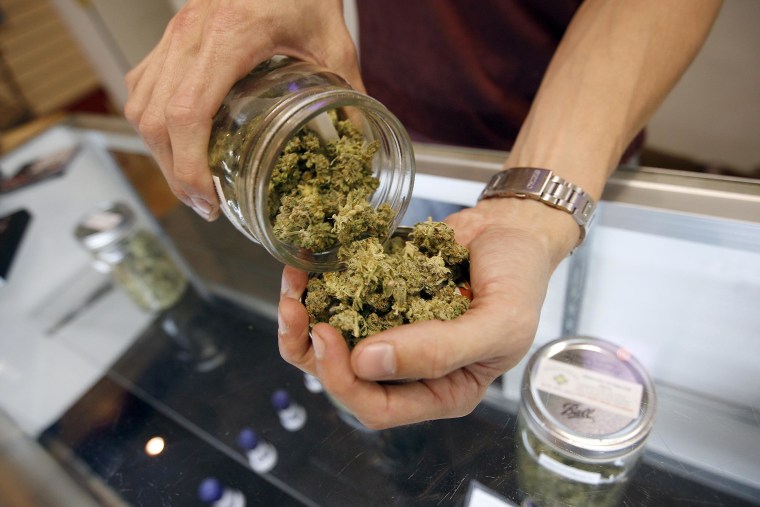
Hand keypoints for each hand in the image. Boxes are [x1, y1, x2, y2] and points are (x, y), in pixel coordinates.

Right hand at [124, 0, 361, 219]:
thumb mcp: (333, 39)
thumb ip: (347, 90)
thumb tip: (359, 140)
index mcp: (230, 36)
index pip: (188, 112)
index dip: (189, 165)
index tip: (207, 198)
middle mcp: (190, 34)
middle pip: (155, 119)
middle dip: (174, 171)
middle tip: (204, 204)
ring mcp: (175, 33)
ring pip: (139, 105)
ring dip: (159, 151)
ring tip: (190, 181)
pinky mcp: (170, 35)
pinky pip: (141, 84)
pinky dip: (151, 121)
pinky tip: (176, 142)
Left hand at [278, 198, 577, 428]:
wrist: (513, 228)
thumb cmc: (519, 280)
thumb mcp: (498, 323)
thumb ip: (440, 350)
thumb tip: (368, 362)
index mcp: (442, 389)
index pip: (379, 407)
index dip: (345, 382)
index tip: (327, 338)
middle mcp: (408, 367)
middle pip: (345, 379)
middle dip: (313, 351)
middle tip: (298, 312)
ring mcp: (389, 330)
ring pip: (331, 344)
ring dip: (303, 321)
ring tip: (292, 289)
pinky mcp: (376, 296)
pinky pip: (338, 302)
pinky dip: (316, 288)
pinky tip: (304, 269)